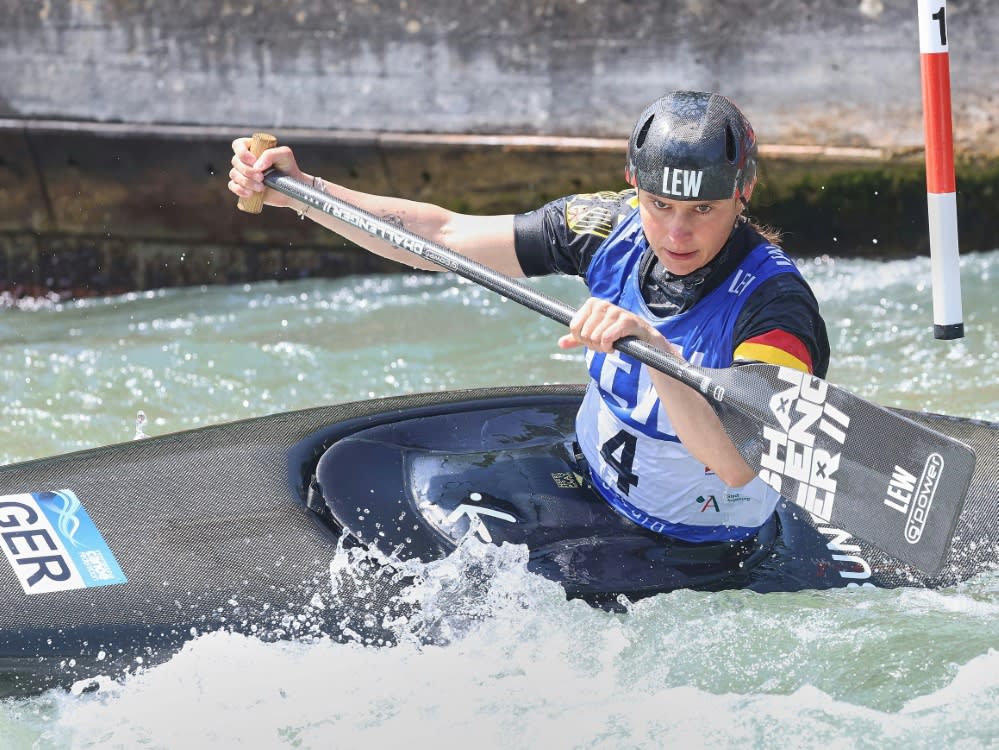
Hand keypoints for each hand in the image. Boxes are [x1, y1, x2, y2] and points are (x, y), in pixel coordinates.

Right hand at [227, 137, 304, 208]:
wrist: (291, 187)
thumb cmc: (288, 167)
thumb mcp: (284, 155)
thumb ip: (270, 154)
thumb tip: (256, 166)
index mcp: (252, 148)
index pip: (238, 145)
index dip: (242, 152)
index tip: (253, 161)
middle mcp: (245, 160)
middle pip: (235, 161)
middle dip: (247, 171)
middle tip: (262, 177)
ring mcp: (243, 173)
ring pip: (234, 174)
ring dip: (246, 182)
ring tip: (261, 187)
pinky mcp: (243, 186)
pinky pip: (232, 186)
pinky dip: (239, 190)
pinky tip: (250, 194)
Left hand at [557, 297, 674, 352]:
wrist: (642, 337)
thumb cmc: (616, 333)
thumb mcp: (594, 334)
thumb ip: (577, 338)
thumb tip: (560, 343)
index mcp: (592, 304)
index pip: (574, 327)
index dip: (582, 339)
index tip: (593, 339)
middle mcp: (602, 304)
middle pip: (584, 334)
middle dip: (593, 344)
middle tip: (604, 343)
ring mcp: (615, 311)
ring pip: (595, 337)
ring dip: (602, 347)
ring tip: (611, 344)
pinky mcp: (626, 321)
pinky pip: (606, 338)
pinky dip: (608, 347)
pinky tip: (614, 347)